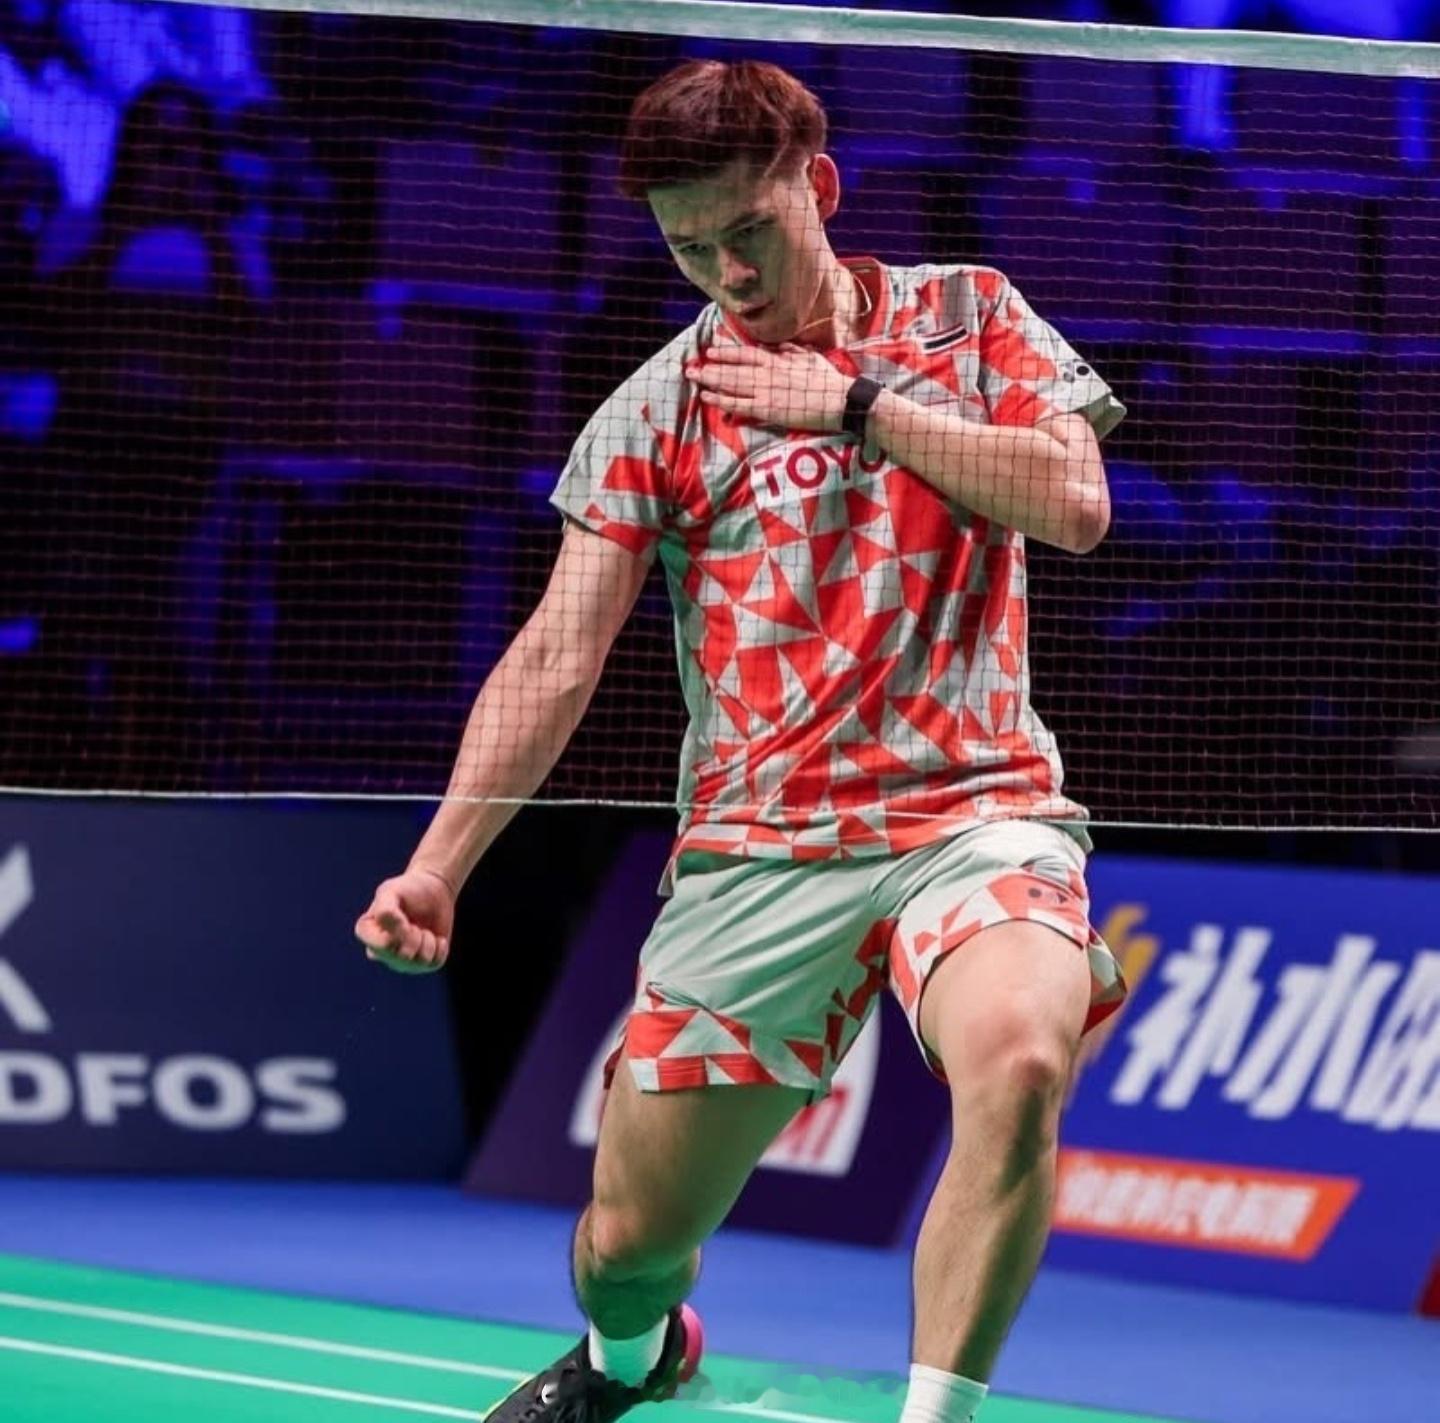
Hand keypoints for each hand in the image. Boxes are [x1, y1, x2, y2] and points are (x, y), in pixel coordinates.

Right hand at [354, 867, 455, 973]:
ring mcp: (400, 962)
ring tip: (422, 928)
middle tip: (413, 922)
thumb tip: (391, 938)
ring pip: (419, 962)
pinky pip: (435, 963)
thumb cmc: (408, 889)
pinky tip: (434, 936)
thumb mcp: (391, 891)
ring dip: (427, 940)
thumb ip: (385, 911)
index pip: (383, 946)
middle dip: (414, 935)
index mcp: (366, 933)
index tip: (403, 916)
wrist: (434, 890)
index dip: (400, 931)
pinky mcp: (422, 965)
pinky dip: (440, 947)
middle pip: (402, 958)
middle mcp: (380, 952)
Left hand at [685, 344, 851, 431]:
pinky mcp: (768, 409)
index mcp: (779, 360)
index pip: (747, 354)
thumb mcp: (811, 359)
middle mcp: (768, 373)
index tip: (711, 350)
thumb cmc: (829, 381)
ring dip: (711, 380)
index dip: (727, 352)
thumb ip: (793, 352)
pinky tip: (707, 397)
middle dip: (710, 367)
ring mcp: (766, 391)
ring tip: (693, 377)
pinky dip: (721, 400)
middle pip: (733, 368)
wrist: (841, 400)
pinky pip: (739, 404)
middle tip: (690, 366)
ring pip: (732, 384)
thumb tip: (780, 348)